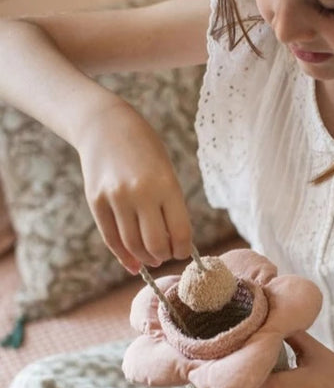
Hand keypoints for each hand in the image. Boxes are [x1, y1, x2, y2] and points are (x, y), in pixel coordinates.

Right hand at [76, 99, 191, 272]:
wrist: (105, 124)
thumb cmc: (145, 149)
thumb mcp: (166, 171)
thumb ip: (170, 205)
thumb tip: (173, 243)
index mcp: (166, 184)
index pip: (180, 231)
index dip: (183, 249)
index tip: (183, 252)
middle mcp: (140, 193)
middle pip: (155, 244)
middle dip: (164, 256)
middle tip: (167, 255)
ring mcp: (115, 197)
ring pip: (132, 244)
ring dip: (145, 258)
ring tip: (152, 258)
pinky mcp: (95, 201)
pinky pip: (110, 237)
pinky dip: (123, 255)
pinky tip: (132, 262)